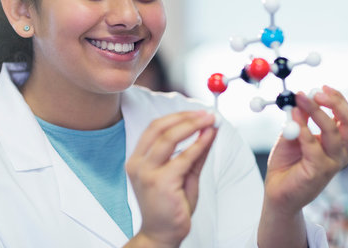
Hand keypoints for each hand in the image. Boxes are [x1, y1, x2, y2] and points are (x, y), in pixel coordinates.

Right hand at [125, 111, 216, 247]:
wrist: (162, 235)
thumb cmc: (170, 206)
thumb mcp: (184, 174)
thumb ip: (195, 153)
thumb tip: (209, 130)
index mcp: (139, 159)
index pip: (154, 128)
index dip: (177, 116)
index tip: (196, 112)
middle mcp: (138, 164)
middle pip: (160, 128)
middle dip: (186, 117)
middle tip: (206, 114)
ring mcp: (147, 173)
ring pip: (169, 138)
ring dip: (192, 125)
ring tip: (209, 120)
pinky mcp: (160, 182)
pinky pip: (183, 157)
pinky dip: (198, 144)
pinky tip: (208, 137)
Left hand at [265, 85, 347, 214]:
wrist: (278, 193)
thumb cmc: (287, 165)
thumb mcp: (292, 135)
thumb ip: (297, 120)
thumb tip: (298, 99)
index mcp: (337, 143)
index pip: (347, 117)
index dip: (338, 100)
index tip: (322, 87)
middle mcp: (340, 153)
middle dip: (335, 103)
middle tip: (317, 91)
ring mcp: (332, 163)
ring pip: (333, 132)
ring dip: (316, 111)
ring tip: (300, 99)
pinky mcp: (320, 171)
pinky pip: (313, 145)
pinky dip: (303, 129)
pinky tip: (293, 120)